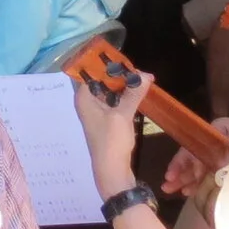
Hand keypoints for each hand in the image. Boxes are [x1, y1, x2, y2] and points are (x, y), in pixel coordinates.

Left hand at [70, 63, 149, 199]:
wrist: (112, 170)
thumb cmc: (111, 141)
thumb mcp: (123, 114)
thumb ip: (133, 93)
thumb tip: (146, 75)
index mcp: (83, 98)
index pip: (89, 73)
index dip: (104, 64)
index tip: (122, 58)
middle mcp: (87, 103)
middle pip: (101, 81)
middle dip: (118, 75)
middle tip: (137, 69)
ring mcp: (97, 113)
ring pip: (109, 92)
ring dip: (123, 86)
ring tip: (141, 78)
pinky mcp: (107, 122)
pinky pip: (114, 103)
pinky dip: (124, 97)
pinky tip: (138, 94)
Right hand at [159, 117, 228, 193]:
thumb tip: (213, 174)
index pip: (202, 138)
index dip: (187, 155)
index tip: (176, 171)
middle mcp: (228, 142)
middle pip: (199, 152)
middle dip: (182, 168)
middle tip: (168, 184)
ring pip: (203, 164)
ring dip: (187, 177)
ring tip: (173, 190)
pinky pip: (212, 173)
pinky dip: (199, 181)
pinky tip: (189, 191)